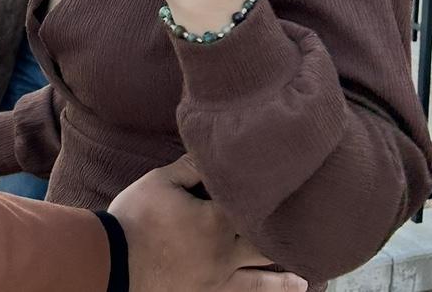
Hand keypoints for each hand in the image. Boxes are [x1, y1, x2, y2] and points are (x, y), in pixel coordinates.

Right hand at [111, 156, 306, 291]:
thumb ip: (188, 168)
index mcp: (216, 219)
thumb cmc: (136, 217)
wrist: (116, 262)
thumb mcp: (159, 181)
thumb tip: (209, 153)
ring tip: (304, 282)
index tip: (290, 189)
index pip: (252, 205)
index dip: (269, 196)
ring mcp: (217, 278)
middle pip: (264, 245)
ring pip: (258, 280)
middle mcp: (225, 252)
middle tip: (314, 240)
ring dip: (282, 280)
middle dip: (286, 241)